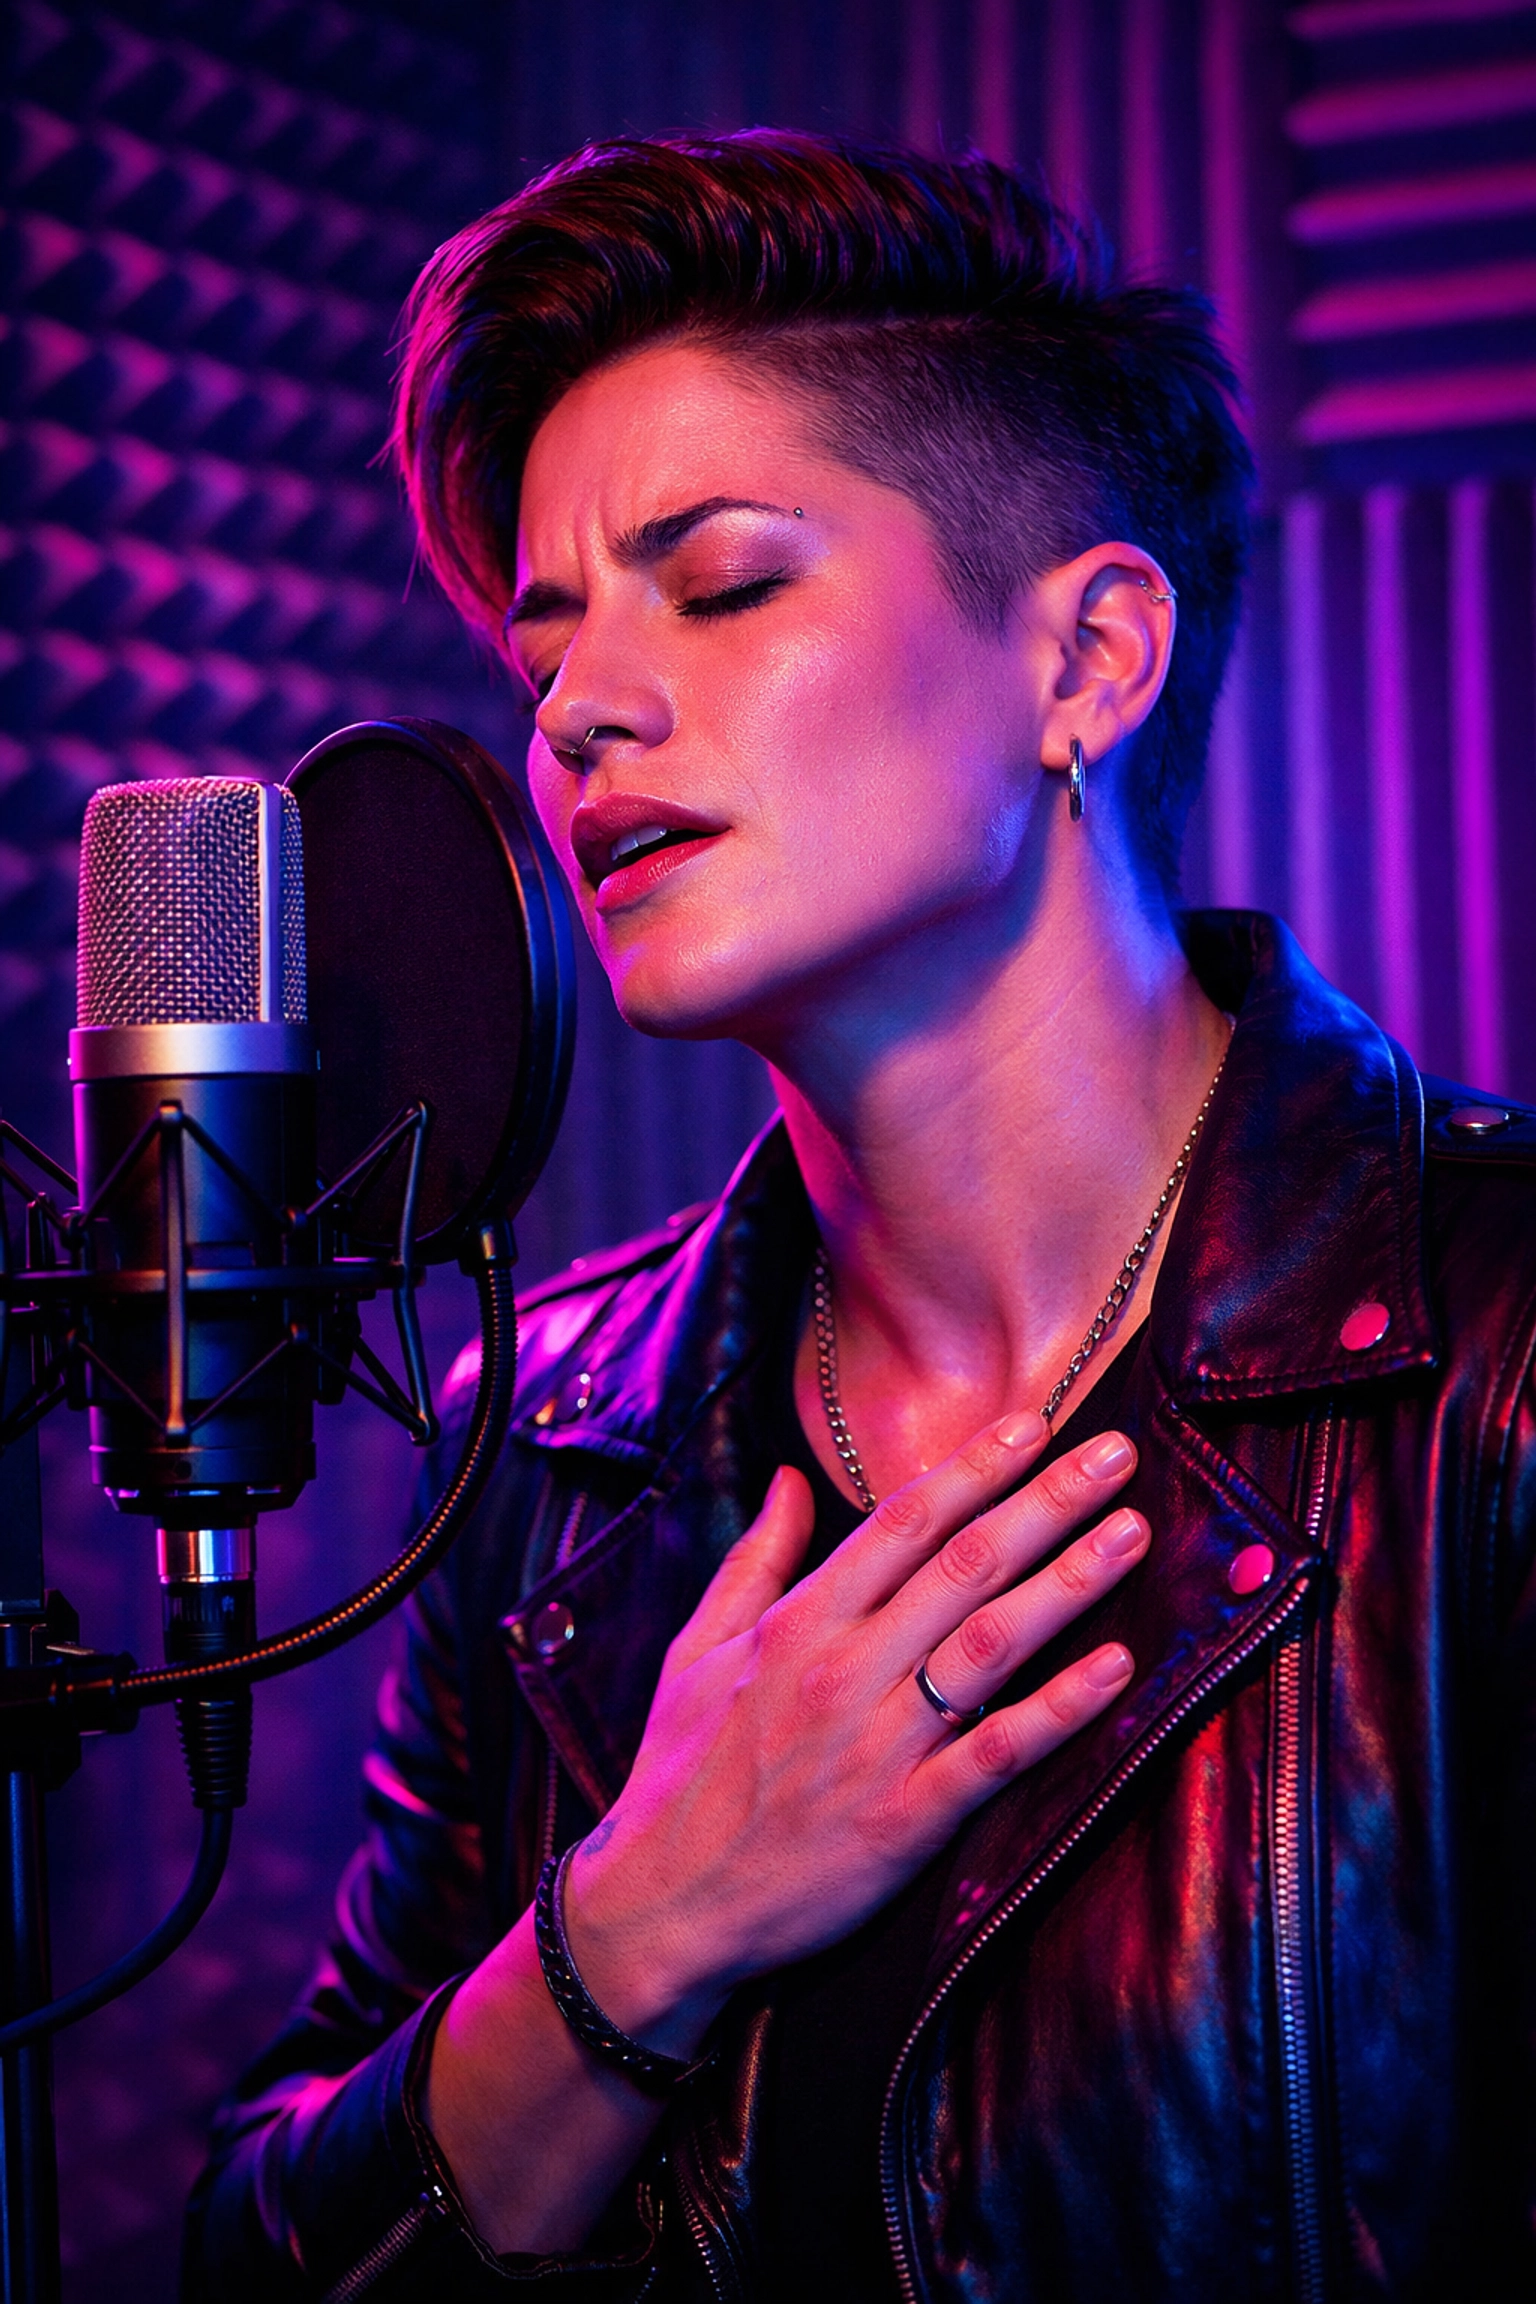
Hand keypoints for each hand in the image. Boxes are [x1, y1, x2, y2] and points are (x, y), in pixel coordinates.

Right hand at [564, 1410, 1146, 2055]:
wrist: (661, 1906)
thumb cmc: (678, 1773)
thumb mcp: (695, 1649)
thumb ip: (754, 1559)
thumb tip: (788, 1478)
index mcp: (798, 1622)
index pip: (904, 1521)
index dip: (976, 1466)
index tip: (1035, 1422)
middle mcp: (845, 1668)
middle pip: (965, 1564)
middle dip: (1048, 1501)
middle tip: (1117, 1454)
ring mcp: (879, 1744)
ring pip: (991, 1643)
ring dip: (1070, 1582)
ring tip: (1132, 1533)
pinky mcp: (906, 1821)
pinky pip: (997, 1752)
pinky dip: (1059, 1708)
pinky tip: (1116, 1668)